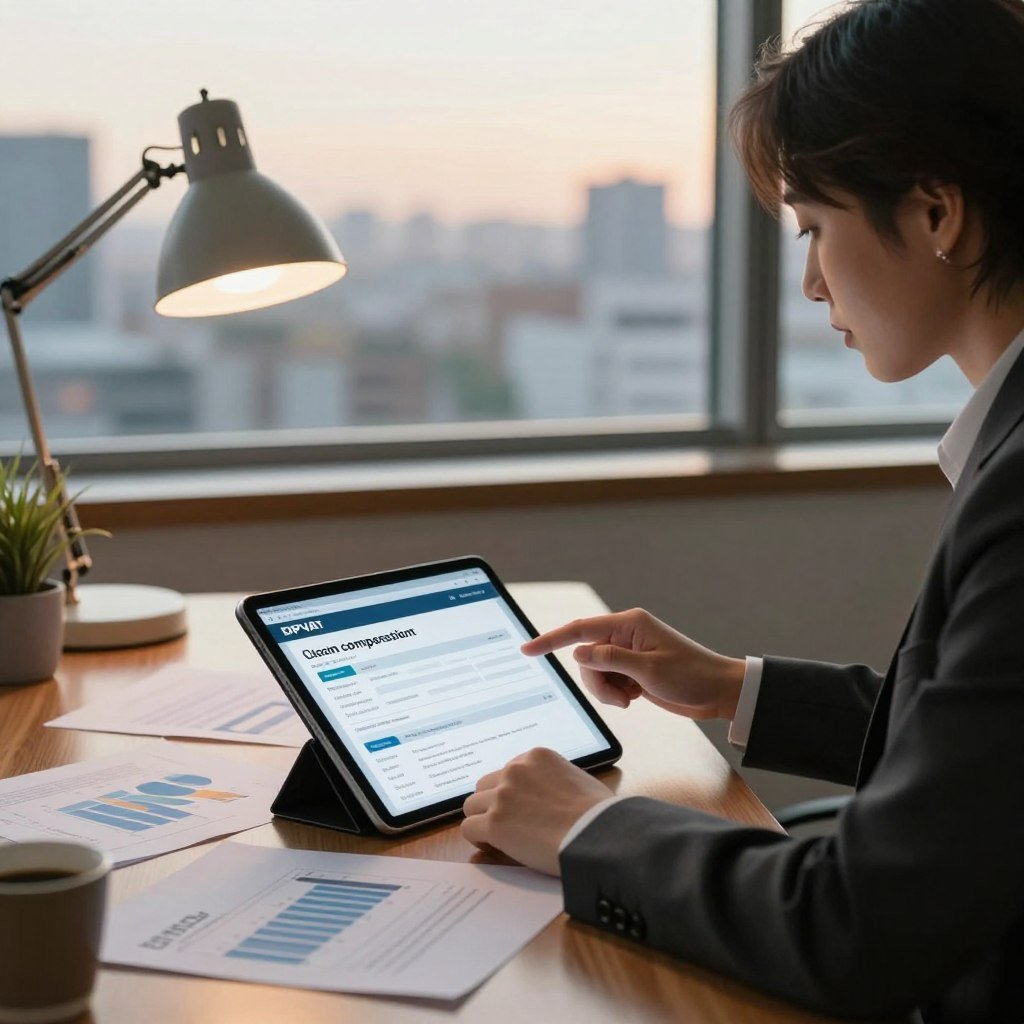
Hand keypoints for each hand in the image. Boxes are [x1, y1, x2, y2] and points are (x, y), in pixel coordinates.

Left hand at [461, 747, 610, 875]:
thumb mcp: (578, 780)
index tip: (520, 808)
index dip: (512, 792)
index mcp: (537, 757)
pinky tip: (492, 847)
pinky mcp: (495, 823)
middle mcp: (515, 770)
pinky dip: (478, 839)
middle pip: (486, 785)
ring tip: (498, 837)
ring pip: (472, 806)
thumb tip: (550, 795)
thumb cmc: (599, 814)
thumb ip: (555, 780)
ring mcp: (503, 796)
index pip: (508, 771)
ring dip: (483, 820)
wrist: (597, 835)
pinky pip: (470, 828)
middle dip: (493, 803)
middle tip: (507, 823)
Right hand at [521, 608, 744, 719]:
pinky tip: (637, 697)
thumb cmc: (692, 676)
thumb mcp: (648, 671)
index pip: (580, 630)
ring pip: (594, 672)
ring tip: (632, 698)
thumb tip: (578, 652)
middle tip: (621, 697)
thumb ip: (610, 659)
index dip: (551, 640)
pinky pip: (607, 681)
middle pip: (586, 657)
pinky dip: (615, 694)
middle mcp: (625, 634)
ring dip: (607, 691)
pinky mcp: (632, 668)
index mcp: (629, 625)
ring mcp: (628, 652)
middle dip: (596, 681)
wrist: (719, 692)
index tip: (527, 649)